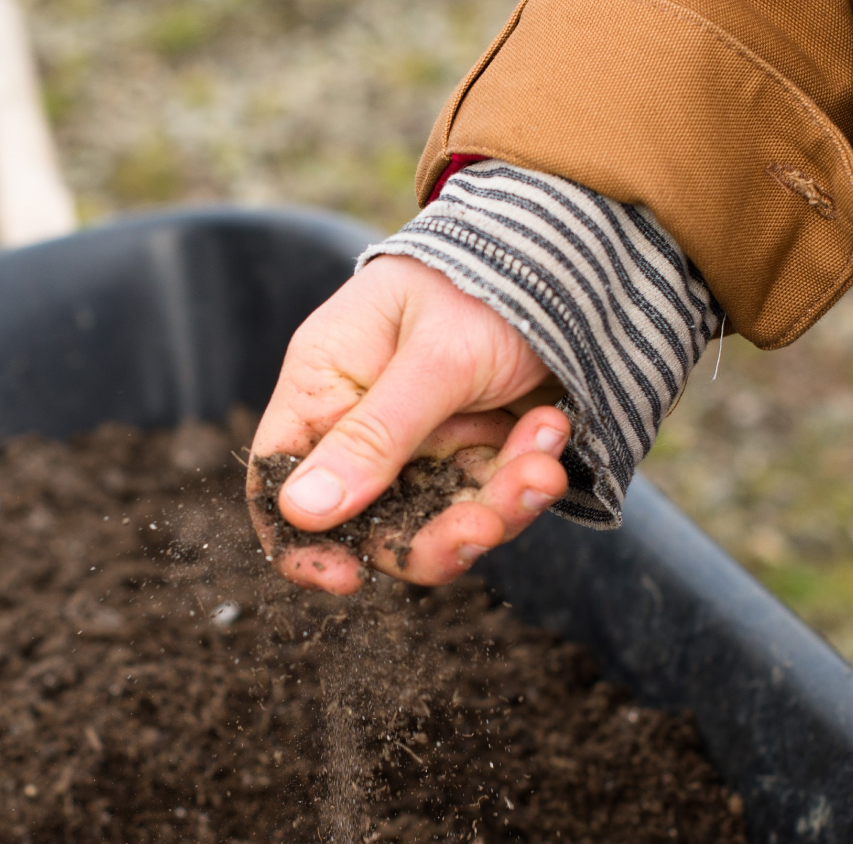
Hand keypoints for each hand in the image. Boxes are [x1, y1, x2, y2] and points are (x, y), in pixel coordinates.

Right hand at [246, 255, 570, 593]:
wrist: (571, 254)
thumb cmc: (482, 282)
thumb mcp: (433, 359)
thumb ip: (375, 436)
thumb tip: (301, 512)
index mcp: (325, 383)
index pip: (281, 478)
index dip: (301, 541)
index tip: (346, 579)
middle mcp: (366, 421)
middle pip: (373, 520)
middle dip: (435, 535)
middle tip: (486, 526)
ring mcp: (425, 440)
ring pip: (442, 519)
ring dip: (498, 504)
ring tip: (543, 466)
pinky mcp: (478, 450)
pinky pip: (492, 497)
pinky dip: (528, 475)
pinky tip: (552, 429)